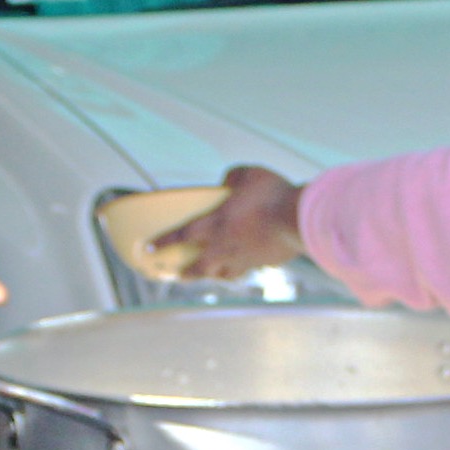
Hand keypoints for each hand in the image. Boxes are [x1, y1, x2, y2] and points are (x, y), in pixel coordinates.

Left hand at [154, 165, 306, 280]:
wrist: (298, 220)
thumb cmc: (272, 195)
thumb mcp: (249, 174)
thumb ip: (233, 177)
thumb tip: (226, 182)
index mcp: (217, 223)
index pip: (183, 234)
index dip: (165, 241)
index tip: (150, 248)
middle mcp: (226, 246)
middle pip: (199, 266)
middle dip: (185, 272)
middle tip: (177, 275)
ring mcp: (245, 258)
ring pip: (222, 274)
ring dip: (213, 275)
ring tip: (210, 274)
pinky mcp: (263, 264)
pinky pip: (248, 270)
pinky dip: (242, 269)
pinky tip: (245, 266)